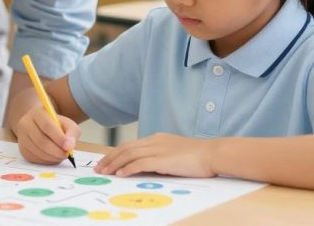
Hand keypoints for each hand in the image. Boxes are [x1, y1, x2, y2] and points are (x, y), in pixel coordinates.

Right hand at [15, 104, 80, 164]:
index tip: (68, 147)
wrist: (41, 127)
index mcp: (37, 113)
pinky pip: (35, 159)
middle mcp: (25, 123)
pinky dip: (47, 161)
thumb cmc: (57, 125)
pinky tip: (53, 157)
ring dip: (53, 157)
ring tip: (61, 155)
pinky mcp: (22, 149)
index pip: (47, 126)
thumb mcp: (68, 124)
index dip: (58, 138)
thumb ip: (72, 132)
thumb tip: (69, 146)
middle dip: (56, 151)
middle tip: (66, 154)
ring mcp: (22, 137)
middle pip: (41, 140)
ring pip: (38, 151)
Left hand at [95, 133, 216, 177]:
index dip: (116, 153)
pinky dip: (128, 168)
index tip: (106, 161)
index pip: (130, 145)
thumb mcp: (175, 153)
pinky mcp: (163, 160)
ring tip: (105, 172)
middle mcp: (155, 142)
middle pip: (125, 148)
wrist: (214, 153)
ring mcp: (158, 149)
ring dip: (114, 164)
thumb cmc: (199, 157)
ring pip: (129, 155)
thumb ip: (161, 157)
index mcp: (157, 139)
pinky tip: (120, 174)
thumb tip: (149, 167)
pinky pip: (140, 163)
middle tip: (99, 168)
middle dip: (110, 158)